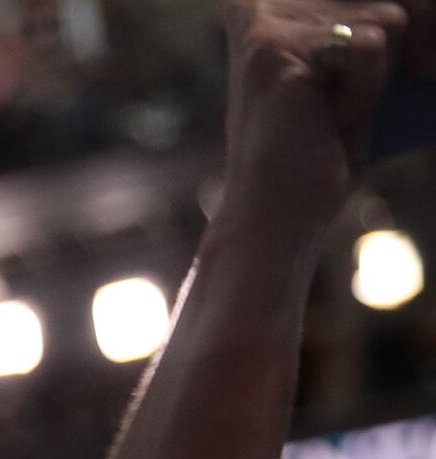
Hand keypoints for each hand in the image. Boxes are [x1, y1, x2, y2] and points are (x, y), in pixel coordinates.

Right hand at [220, 2, 409, 246]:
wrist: (279, 212)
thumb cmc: (325, 146)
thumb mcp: (367, 69)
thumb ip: (386, 26)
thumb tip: (428, 12)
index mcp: (281, 0)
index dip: (412, 20)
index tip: (416, 53)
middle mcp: (265, 0)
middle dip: (408, 44)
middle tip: (373, 94)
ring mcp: (268, 20)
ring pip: (389, 16)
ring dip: (380, 76)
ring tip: (334, 112)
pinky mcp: (276, 47)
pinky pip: (371, 44)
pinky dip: (366, 91)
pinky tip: (327, 118)